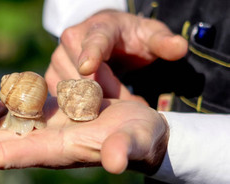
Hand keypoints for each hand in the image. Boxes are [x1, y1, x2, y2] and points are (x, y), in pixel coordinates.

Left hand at [0, 97, 168, 174]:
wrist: (138, 126)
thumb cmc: (140, 137)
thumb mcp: (136, 141)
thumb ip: (124, 150)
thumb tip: (116, 162)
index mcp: (60, 150)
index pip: (14, 157)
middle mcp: (44, 141)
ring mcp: (43, 127)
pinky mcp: (46, 113)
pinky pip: (11, 111)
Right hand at [45, 9, 186, 98]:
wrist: (103, 35)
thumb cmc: (127, 36)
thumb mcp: (148, 34)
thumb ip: (162, 41)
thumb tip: (179, 48)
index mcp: (97, 29)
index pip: (94, 42)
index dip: (91, 54)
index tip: (88, 67)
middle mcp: (71, 43)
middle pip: (86, 77)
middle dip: (109, 96)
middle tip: (132, 106)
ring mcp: (57, 61)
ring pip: (73, 91)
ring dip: (95, 104)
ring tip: (115, 105)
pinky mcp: (51, 78)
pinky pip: (63, 99)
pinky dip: (80, 108)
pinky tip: (95, 108)